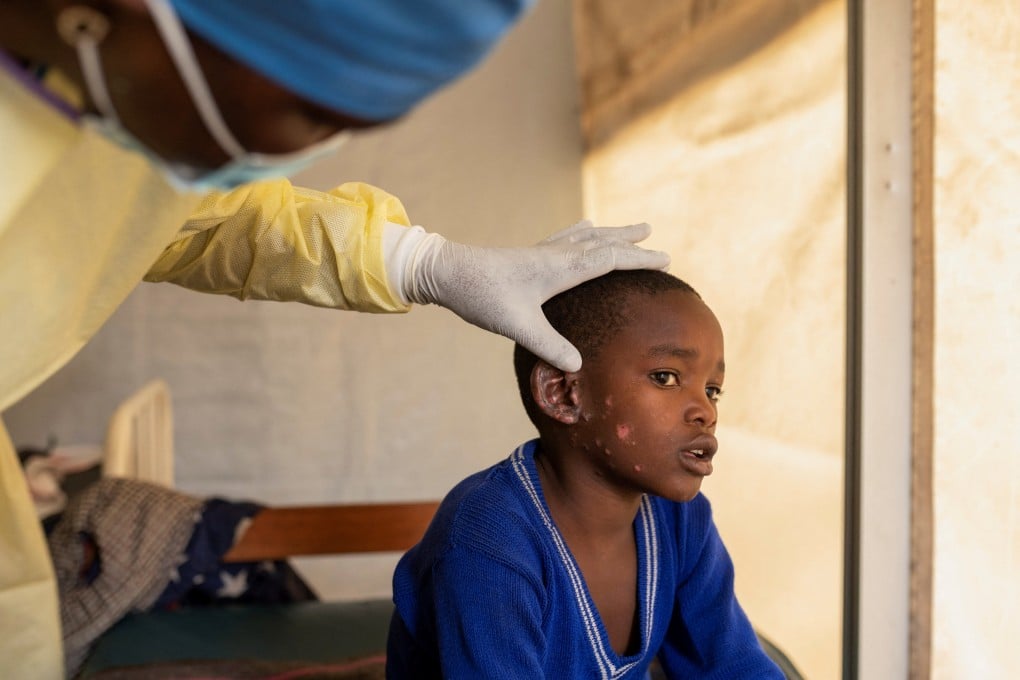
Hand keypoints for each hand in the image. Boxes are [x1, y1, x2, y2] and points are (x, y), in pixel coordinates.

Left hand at [403, 220, 670, 370]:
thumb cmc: (483, 296)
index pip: (609, 258)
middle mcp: (555, 254)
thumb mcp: (517, 326)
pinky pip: (566, 238)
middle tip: (654, 235)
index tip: (666, 259)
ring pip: (585, 236)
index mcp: (560, 267)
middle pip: (601, 241)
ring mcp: (541, 252)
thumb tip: (578, 366)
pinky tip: (582, 230)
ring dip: (610, 233)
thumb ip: (550, 345)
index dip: (639, 259)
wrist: (447, 272)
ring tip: (631, 229)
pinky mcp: (528, 255)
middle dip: (630, 241)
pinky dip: (583, 233)